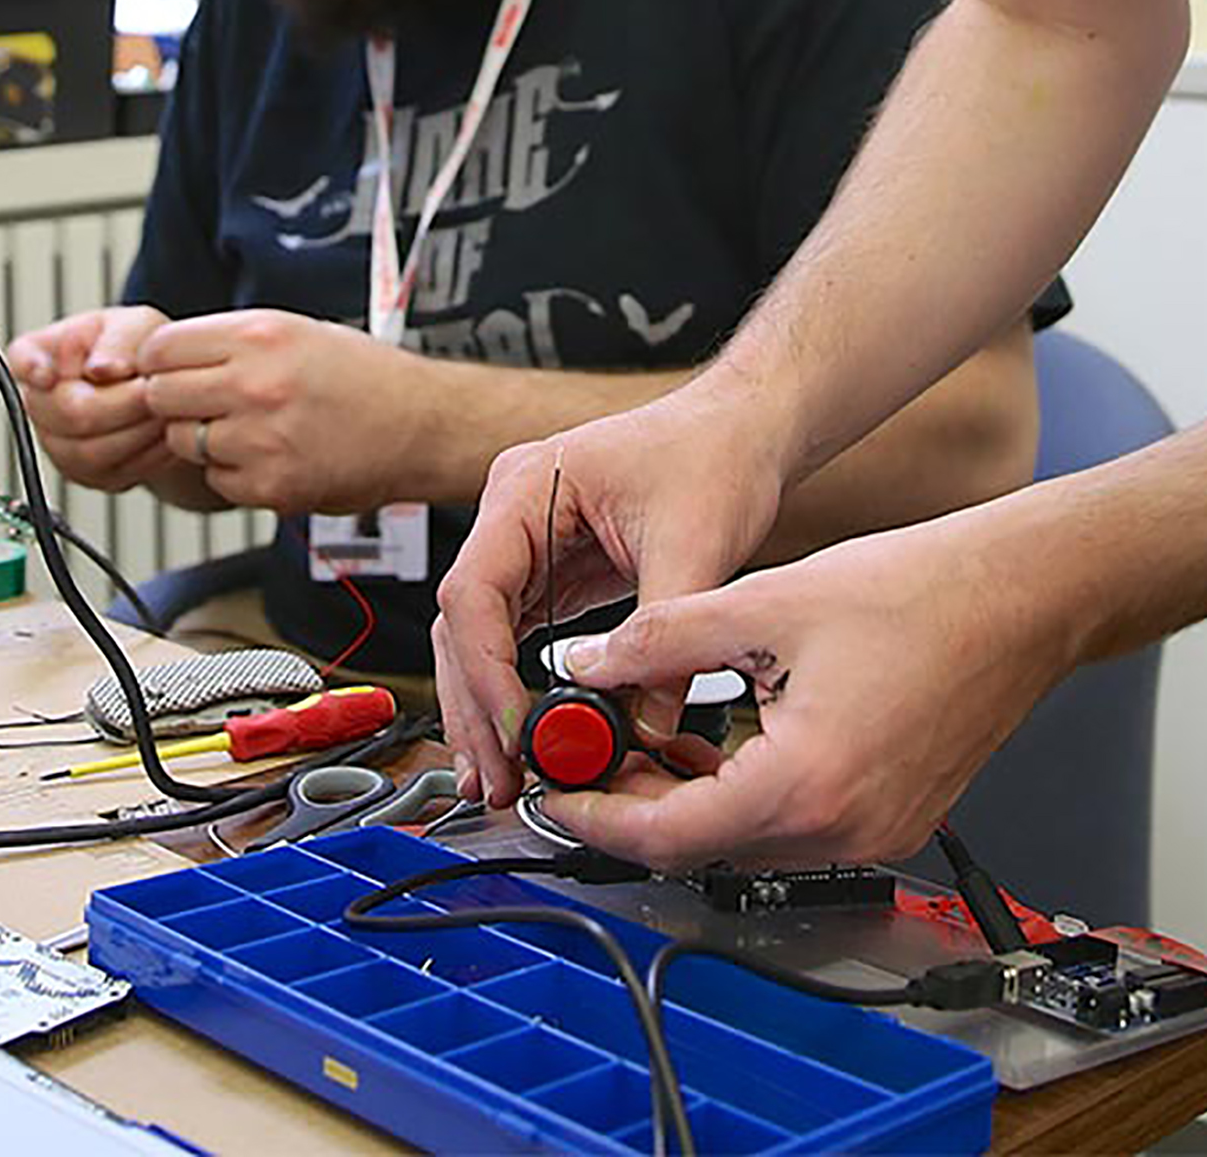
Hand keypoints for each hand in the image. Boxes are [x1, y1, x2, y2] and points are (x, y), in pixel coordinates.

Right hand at [5, 304, 184, 493]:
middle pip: (68, 414)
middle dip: (122, 402)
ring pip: (92, 452)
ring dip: (139, 429)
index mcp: (41, 354)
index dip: (34, 369)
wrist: (161, 387)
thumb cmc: (138, 348)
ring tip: (162, 406)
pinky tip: (161, 429)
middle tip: (153, 386)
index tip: (49, 374)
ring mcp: (59, 445)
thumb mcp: (136, 325)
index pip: (22, 360)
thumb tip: (101, 369)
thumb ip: (118, 340)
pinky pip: (115, 473)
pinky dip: (148, 452)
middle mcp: (41, 403)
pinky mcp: (88, 475)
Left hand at [132, 311, 434, 513]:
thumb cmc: (364, 375)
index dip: (159, 362)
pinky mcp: (272, 486)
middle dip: (174, 403)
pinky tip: (269, 457)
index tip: (171, 370)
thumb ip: (231, 341)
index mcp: (258, 336)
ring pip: (184, 444)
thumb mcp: (295, 330)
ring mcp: (261, 439)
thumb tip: (166, 356)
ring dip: (202, 441)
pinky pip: (217, 481)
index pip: (159, 349)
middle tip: (204, 404)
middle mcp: (255, 384)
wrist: (420, 425)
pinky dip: (233, 475)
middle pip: (160, 397)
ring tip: (246, 431)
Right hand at [430, 385, 791, 806]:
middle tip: (498, 778)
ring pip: (480, 641)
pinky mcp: (551, 571)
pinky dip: (515, 691)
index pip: (474, 591)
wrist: (744, 428)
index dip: (486, 671)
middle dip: (476, 709)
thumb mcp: (694, 549)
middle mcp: (512, 514)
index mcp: (525, 488)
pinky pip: (514, 640)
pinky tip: (525, 740)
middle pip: (463, 626)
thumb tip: (643, 726)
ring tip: (502, 779)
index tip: (516, 730)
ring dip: (487, 710)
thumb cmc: (715, 451)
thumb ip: (663, 644)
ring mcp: (526, 544)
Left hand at [527, 504, 1071, 874]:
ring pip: (745, 842)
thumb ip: (662, 640)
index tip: (557, 794)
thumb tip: (588, 665)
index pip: (668, 837)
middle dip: (635, 807)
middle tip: (586, 758)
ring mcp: (872, 836)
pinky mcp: (889, 824)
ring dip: (687, 803)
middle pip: (703, 849)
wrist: (1017, 601)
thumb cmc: (918, 595)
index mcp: (805, 784)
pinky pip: (792, 828)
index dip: (598, 818)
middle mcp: (842, 830)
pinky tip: (716, 745)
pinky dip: (742, 797)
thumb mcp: (765, 604)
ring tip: (641, 742)